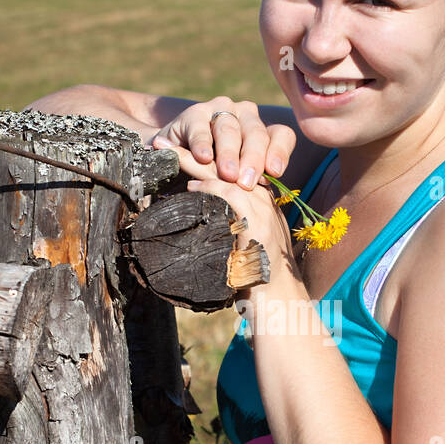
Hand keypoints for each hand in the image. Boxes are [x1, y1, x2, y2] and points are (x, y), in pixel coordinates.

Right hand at [149, 98, 295, 188]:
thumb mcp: (238, 178)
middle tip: (246, 183)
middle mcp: (245, 115)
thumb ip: (253, 179)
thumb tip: (266, 187)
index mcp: (262, 130)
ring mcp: (220, 110)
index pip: (281, 135)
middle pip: (256, 133)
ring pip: (230, 130)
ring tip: (227, 175)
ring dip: (229, 154)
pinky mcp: (195, 114)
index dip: (279, 152)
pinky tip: (202, 158)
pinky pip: (200, 129)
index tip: (275, 173)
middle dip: (252, 159)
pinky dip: (201, 144)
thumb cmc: (214, 174)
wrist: (175, 162)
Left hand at [169, 142, 303, 297]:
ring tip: (168, 151)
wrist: (281, 303)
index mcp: (261, 199)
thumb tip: (199, 219)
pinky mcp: (257, 225)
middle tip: (163, 140)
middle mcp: (264, 199)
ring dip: (194, 160)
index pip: (230, 165)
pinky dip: (211, 188)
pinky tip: (192, 185)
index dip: (203, 153)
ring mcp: (262, 211)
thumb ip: (229, 224)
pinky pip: (232, 197)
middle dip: (194, 149)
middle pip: (227, 163)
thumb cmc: (258, 280)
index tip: (177, 146)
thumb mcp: (245, 243)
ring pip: (227, 173)